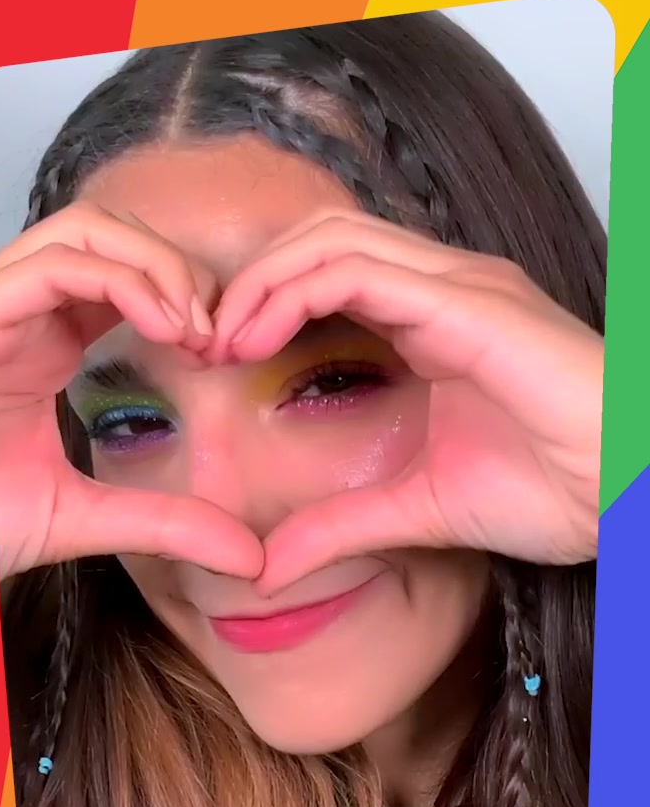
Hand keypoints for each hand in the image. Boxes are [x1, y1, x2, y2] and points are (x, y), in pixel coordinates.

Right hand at [0, 202, 263, 582]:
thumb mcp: (87, 518)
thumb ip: (165, 523)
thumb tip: (248, 556)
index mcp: (43, 339)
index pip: (122, 273)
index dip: (182, 295)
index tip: (220, 352)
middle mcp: (19, 310)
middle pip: (111, 233)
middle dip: (179, 270)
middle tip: (218, 336)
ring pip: (86, 229)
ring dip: (159, 266)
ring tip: (197, 331)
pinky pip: (56, 264)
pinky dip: (124, 282)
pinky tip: (166, 330)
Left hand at [211, 212, 602, 592]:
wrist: (626, 494)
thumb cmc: (552, 489)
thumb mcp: (416, 511)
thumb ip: (342, 526)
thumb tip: (269, 566)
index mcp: (432, 322)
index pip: (326, 276)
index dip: (261, 306)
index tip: (213, 361)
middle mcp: (441, 288)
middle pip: (317, 241)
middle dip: (248, 284)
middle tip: (199, 343)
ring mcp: (457, 285)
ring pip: (329, 239)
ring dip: (259, 282)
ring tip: (218, 338)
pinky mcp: (469, 300)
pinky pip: (359, 267)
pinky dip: (293, 289)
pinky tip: (256, 335)